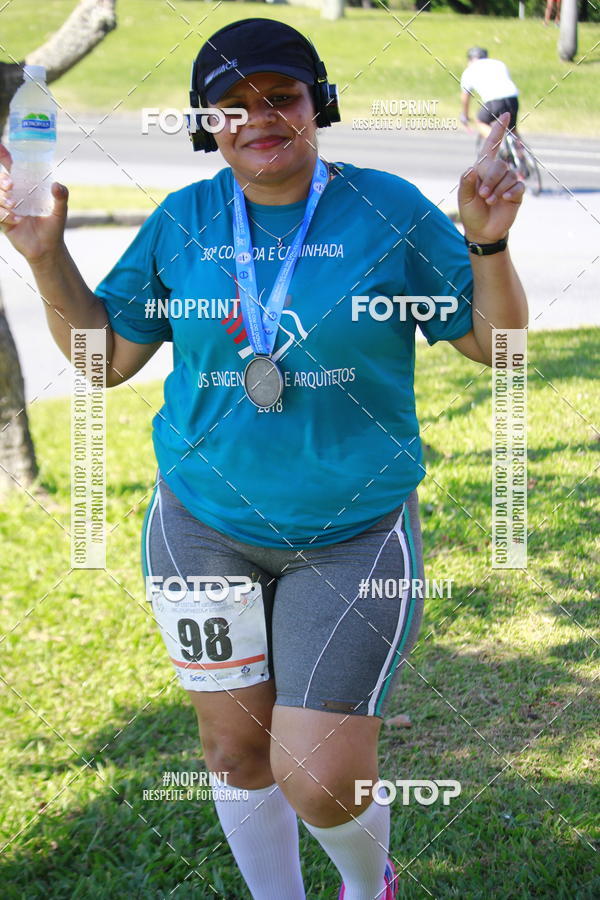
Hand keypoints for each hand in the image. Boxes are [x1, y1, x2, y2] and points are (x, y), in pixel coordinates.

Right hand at [0, 142, 68, 262]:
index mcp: (25, 188)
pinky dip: (5, 215)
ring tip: (14, 206)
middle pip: (0, 181)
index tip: (1, 147)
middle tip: (11, 186)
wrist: (48, 250)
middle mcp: (13, 196)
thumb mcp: (60, 212)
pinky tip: (17, 220)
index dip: (3, 156)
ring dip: (2, 198)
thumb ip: (62, 197)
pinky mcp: (3, 222)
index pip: (11, 168)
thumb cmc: (53, 229)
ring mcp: (6, 208)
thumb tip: (57, 185)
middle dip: (2, 180)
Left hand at [458, 113, 523, 243]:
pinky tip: (504, 200)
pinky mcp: (516, 193)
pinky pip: (517, 186)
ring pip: (508, 176)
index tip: (506, 115)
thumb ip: (466, 183)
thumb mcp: (464, 198)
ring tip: (490, 201)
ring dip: (498, 190)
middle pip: (499, 165)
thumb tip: (472, 168)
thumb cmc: (471, 213)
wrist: (483, 231)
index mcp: (482, 169)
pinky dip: (509, 193)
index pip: (491, 146)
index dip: (498, 130)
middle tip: (484, 195)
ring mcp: (508, 182)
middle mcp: (497, 172)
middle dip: (491, 180)